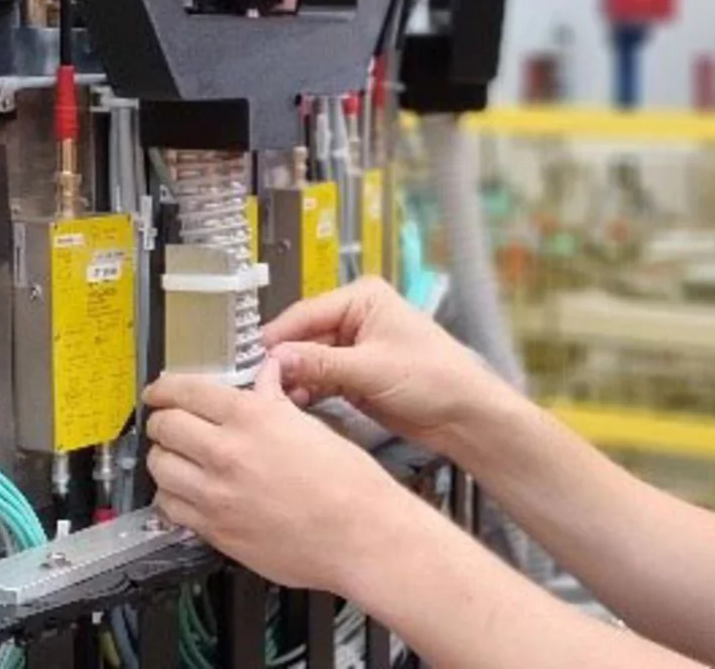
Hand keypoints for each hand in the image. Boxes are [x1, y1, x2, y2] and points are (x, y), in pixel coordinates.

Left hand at [144, 358, 415, 594]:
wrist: (361, 535)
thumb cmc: (349, 484)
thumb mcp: (313, 426)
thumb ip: (276, 400)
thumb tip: (266, 376)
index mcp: (253, 417)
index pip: (184, 391)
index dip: (164, 388)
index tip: (161, 391)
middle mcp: (226, 452)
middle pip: (163, 426)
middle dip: (163, 420)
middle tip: (171, 422)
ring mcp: (215, 495)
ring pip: (159, 467)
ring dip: (165, 457)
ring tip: (179, 457)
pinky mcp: (214, 530)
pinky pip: (169, 507)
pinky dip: (172, 495)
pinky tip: (189, 491)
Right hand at [263, 276, 510, 455]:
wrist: (463, 415)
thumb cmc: (434, 378)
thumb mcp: (371, 369)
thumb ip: (321, 364)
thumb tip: (277, 359)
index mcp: (363, 299)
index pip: (306, 312)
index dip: (278, 337)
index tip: (252, 359)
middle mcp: (355, 318)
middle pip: (304, 337)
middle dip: (285, 361)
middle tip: (259, 384)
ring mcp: (353, 348)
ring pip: (308, 360)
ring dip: (294, 379)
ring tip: (278, 398)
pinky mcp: (354, 376)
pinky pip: (319, 379)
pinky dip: (307, 390)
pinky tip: (295, 404)